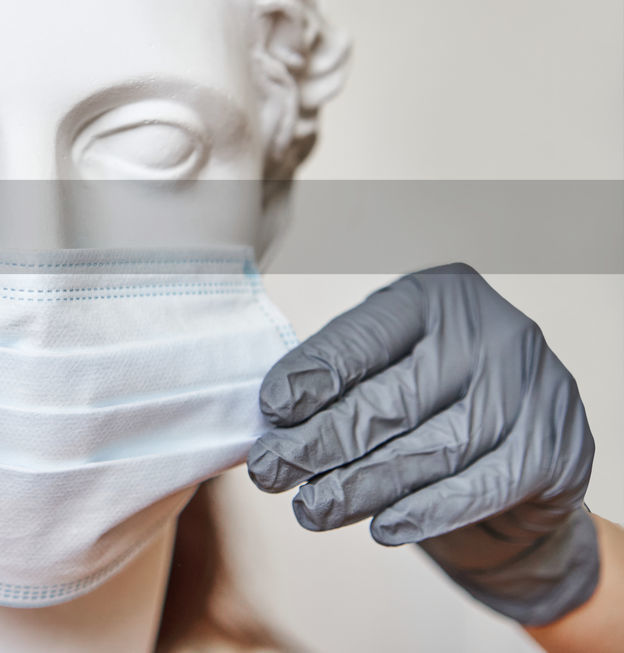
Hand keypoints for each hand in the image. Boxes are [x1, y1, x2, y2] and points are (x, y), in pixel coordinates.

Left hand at [247, 263, 597, 625]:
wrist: (525, 451)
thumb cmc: (436, 398)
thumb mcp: (390, 363)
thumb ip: (341, 379)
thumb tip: (275, 421)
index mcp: (438, 297)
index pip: (364, 337)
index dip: (313, 375)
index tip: (271, 410)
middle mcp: (491, 333)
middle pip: (391, 399)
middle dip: (321, 441)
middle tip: (272, 471)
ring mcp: (529, 390)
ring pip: (427, 450)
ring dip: (359, 486)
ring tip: (312, 508)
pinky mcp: (552, 449)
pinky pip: (476, 488)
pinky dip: (424, 511)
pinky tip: (382, 527)